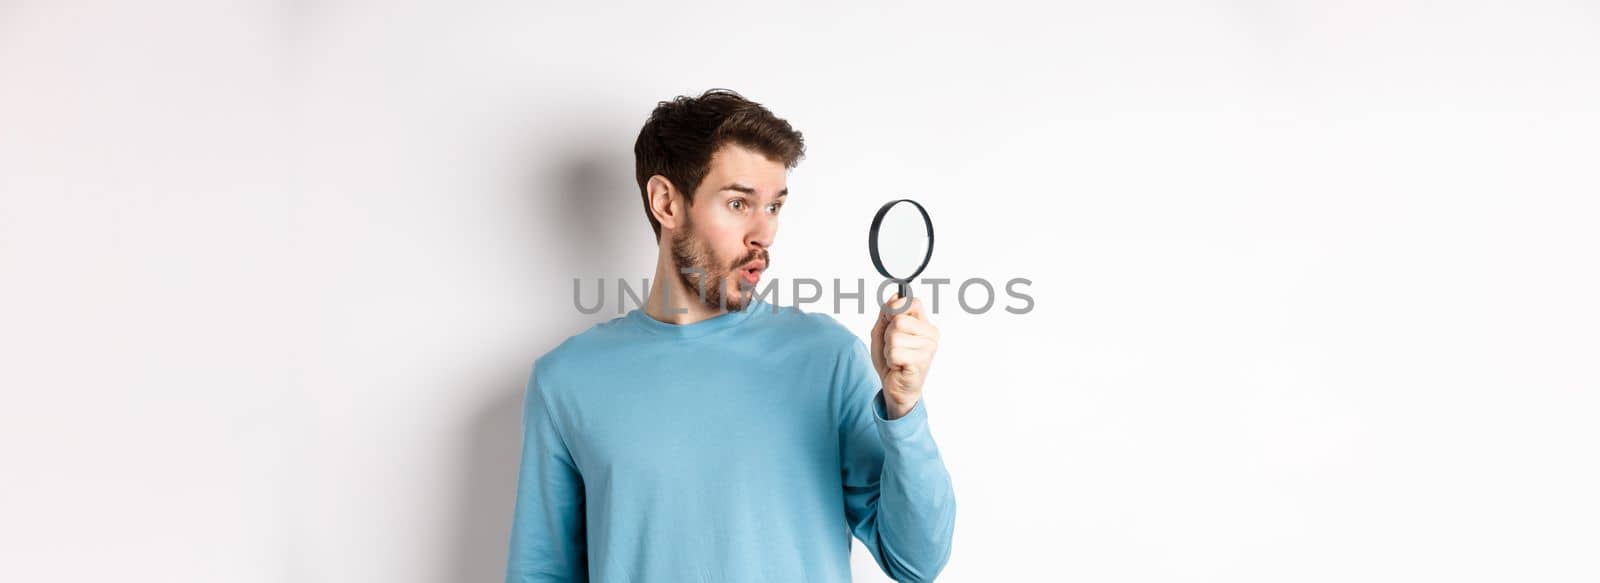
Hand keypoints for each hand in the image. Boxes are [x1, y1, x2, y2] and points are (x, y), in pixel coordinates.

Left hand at [871, 294, 939, 418]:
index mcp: (923, 323)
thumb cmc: (892, 359)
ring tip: (896, 358)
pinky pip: (895, 353)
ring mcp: (928, 347)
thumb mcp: (882, 332)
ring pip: (894, 338)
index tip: (890, 320)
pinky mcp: (922, 361)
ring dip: (888, 350)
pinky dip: (891, 360)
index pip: (912, 302)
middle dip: (888, 335)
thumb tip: (894, 298)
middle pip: (899, 320)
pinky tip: (899, 366)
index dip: (895, 308)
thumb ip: (886, 313)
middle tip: (894, 347)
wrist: (896, 387)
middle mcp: (931, 333)